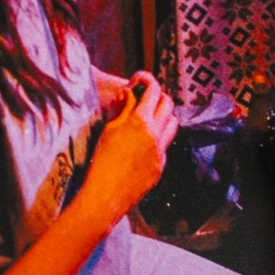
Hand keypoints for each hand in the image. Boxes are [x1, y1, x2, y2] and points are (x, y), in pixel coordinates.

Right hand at [86, 71, 178, 225]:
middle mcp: (156, 134)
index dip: (147, 80)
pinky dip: (158, 137)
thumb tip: (129, 93)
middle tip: (145, 99)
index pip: (153, 90)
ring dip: (163, 116)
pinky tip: (143, 143)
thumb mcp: (109, 129)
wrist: (107, 194)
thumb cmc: (101, 160)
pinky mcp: (161, 165)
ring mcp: (161, 150)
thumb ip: (123, 109)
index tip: (140, 79)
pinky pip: (166, 144)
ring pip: (172, 124)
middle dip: (158, 97)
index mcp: (140, 121)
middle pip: (168, 104)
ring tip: (148, 119)